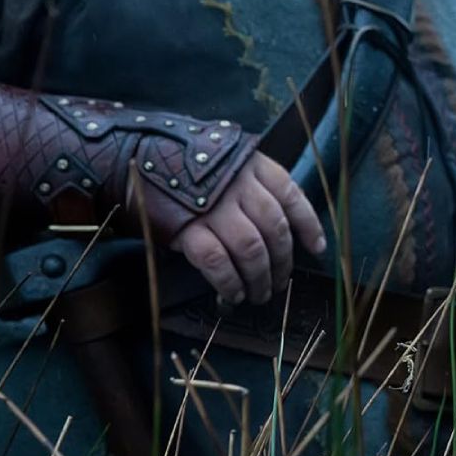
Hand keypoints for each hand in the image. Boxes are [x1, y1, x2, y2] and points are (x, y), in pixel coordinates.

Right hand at [166, 152, 326, 306]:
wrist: (137, 160)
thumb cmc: (188, 169)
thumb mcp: (230, 166)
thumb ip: (255, 189)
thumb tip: (278, 233)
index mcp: (254, 167)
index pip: (292, 197)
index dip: (309, 225)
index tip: (318, 249)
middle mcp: (239, 186)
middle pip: (274, 229)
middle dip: (282, 262)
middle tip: (280, 283)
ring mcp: (214, 207)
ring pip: (251, 249)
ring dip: (259, 278)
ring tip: (259, 295)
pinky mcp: (187, 228)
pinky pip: (216, 261)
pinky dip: (229, 282)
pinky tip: (233, 295)